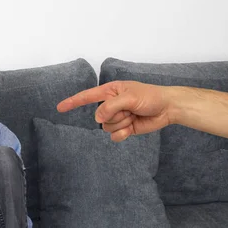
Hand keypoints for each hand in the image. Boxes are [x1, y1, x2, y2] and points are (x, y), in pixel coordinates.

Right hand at [56, 81, 174, 141]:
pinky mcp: (125, 128)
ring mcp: (118, 117)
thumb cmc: (150, 97)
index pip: (87, 97)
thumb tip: (98, 118)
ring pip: (107, 127)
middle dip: (114, 115)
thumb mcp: (129, 97)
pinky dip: (123, 134)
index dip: (72, 102)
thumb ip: (110, 106)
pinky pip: (115, 136)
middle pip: (100, 116)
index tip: (59, 108)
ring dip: (121, 124)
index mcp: (110, 91)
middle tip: (130, 109)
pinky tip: (132, 128)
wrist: (167, 108)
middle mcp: (112, 104)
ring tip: (133, 117)